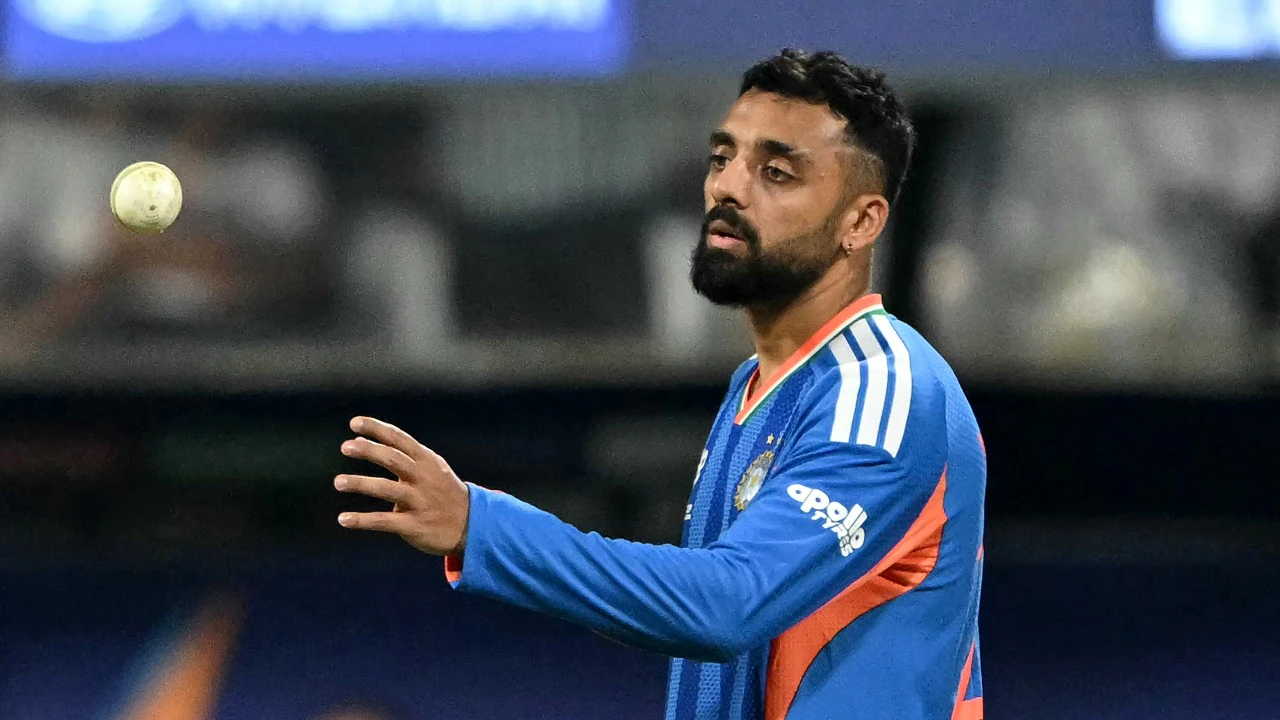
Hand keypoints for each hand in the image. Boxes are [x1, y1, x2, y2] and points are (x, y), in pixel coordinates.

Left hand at [334, 416, 470, 555]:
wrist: (472, 524)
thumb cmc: (443, 492)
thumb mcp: (429, 468)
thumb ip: (399, 456)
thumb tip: (361, 441)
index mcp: (426, 461)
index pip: (399, 439)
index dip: (377, 429)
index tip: (355, 423)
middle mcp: (423, 478)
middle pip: (394, 459)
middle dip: (370, 451)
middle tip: (346, 447)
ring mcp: (420, 501)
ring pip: (387, 489)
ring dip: (361, 484)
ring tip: (338, 482)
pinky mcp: (415, 525)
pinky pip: (385, 521)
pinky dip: (363, 520)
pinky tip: (343, 519)